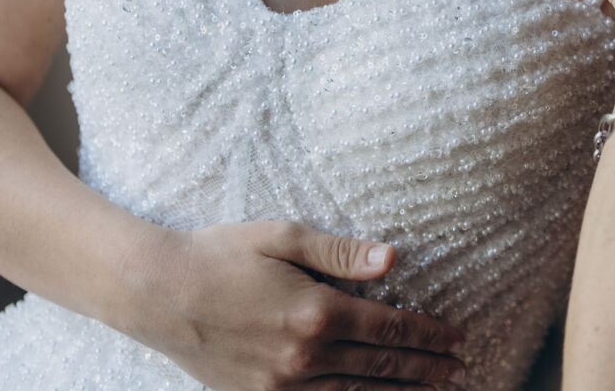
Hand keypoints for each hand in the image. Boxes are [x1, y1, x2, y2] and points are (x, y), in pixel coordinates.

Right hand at [131, 222, 466, 390]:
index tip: (457, 337)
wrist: (155, 293)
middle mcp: (304, 357)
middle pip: (381, 367)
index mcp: (317, 312)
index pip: (390, 329)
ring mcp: (280, 386)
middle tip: (459, 370)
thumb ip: (342, 253)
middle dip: (425, 369)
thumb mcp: (284, 237)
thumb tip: (393, 259)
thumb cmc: (221, 254)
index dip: (428, 335)